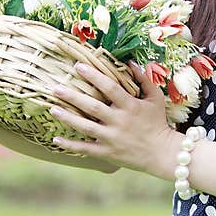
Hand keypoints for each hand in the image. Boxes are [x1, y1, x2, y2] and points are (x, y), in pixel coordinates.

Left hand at [48, 60, 176, 176]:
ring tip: (52, 108)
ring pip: (85, 127)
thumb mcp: (155, 98)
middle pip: (92, 107)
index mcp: (131, 106)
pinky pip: (86, 149)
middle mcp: (119, 121)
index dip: (94, 75)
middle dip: (73, 96)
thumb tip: (130, 63)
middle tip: (56, 88)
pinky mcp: (107, 153)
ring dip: (68, 118)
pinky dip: (70, 145)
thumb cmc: (158, 122)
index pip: (110, 87)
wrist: (162, 153)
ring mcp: (112, 138)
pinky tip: (56, 138)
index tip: (78, 66)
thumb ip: (144, 79)